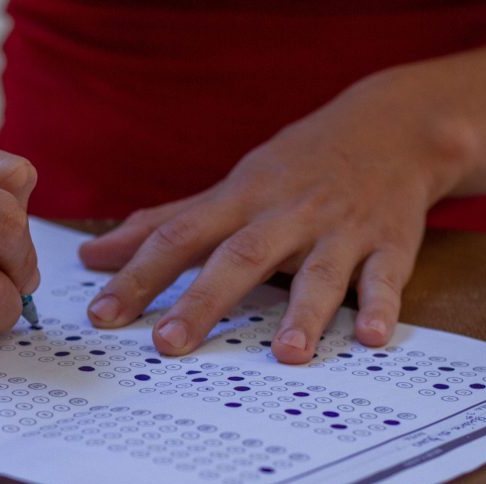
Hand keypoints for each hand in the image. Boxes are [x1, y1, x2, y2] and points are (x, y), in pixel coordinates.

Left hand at [79, 70, 464, 363]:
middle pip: (240, 257)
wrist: (393, 126)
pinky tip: (373, 337)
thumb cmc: (296, 167)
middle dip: (203, 300)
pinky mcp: (390, 243)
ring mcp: (341, 229)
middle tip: (168, 344)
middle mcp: (286, 214)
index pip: (179, 237)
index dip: (138, 275)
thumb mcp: (229, 187)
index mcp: (240, 199)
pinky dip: (382, 305)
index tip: (102, 316)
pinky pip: (386, 276)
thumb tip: (93, 257)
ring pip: (320, 272)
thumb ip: (164, 224)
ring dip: (304, 313)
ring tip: (286, 355)